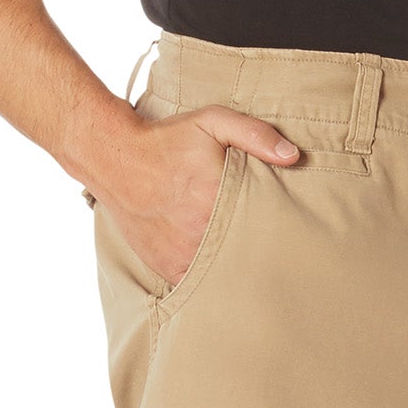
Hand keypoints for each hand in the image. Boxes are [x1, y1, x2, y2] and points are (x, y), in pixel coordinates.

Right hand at [91, 105, 299, 287]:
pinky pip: (200, 285)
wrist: (115, 159)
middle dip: (257, 251)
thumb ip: (254, 134)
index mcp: (220, 199)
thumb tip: (293, 156)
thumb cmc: (167, 140)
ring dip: (234, 268)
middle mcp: (203, 233)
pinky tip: (216, 267)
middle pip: (247, 253)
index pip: (264, 225)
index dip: (275, 228)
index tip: (283, 228)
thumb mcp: (211, 122)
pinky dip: (210, 279)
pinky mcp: (171, 270)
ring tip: (243, 258)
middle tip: (268, 247)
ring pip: (225, 274)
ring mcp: (186, 256)